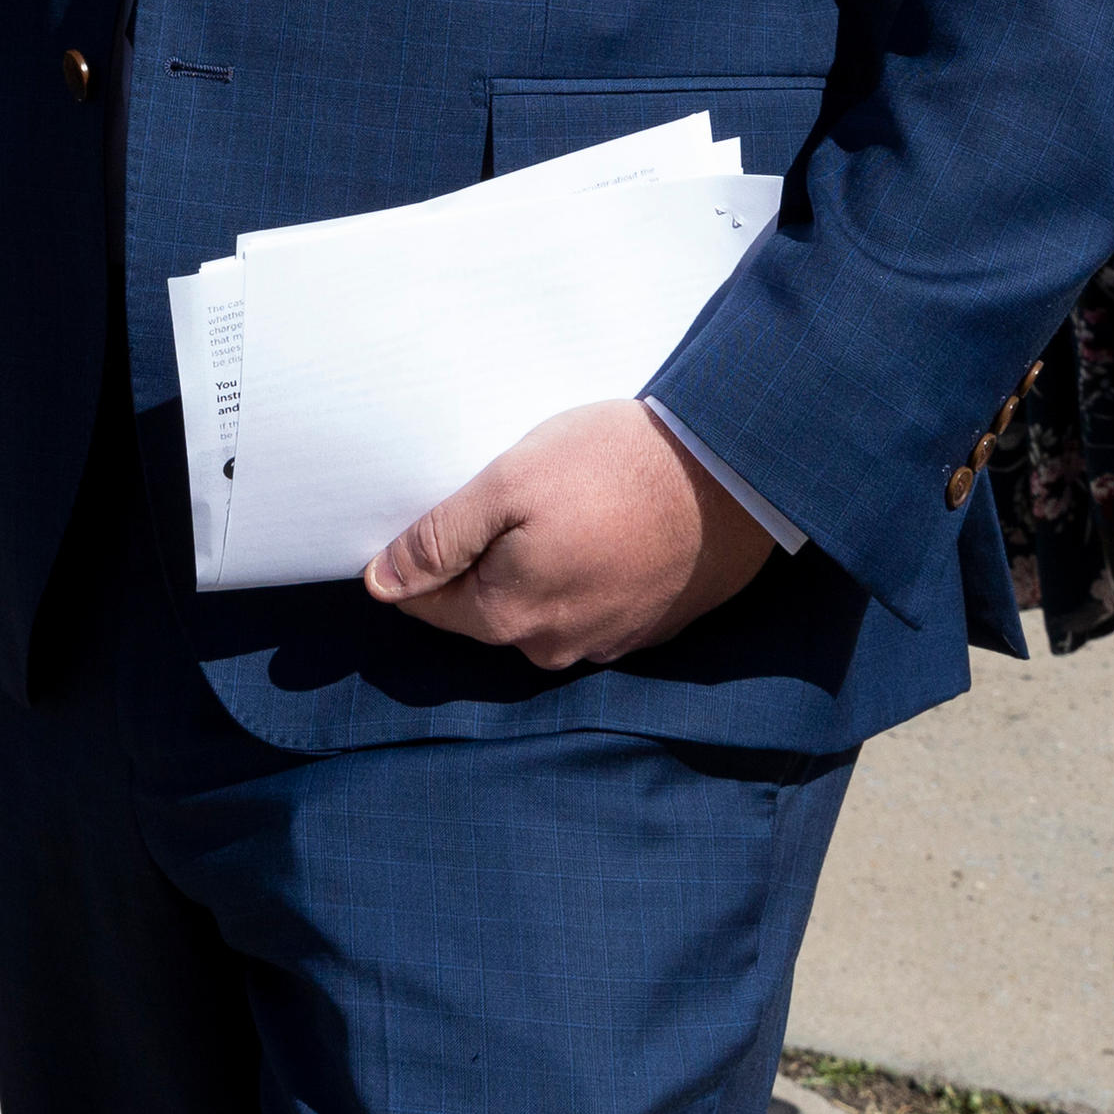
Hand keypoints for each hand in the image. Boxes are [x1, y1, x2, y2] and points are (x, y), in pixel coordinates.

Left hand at [363, 400, 779, 671]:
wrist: (734, 473)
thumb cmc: (615, 467)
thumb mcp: (509, 483)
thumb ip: (440, 537)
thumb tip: (380, 583)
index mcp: (510, 615)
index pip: (430, 603)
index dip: (418, 557)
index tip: (433, 513)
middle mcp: (555, 646)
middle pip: (486, 608)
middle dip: (479, 560)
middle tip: (501, 496)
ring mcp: (609, 641)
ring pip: (541, 607)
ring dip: (535, 566)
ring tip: (557, 507)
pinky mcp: (649, 626)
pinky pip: (592, 603)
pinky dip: (584, 571)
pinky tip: (600, 527)